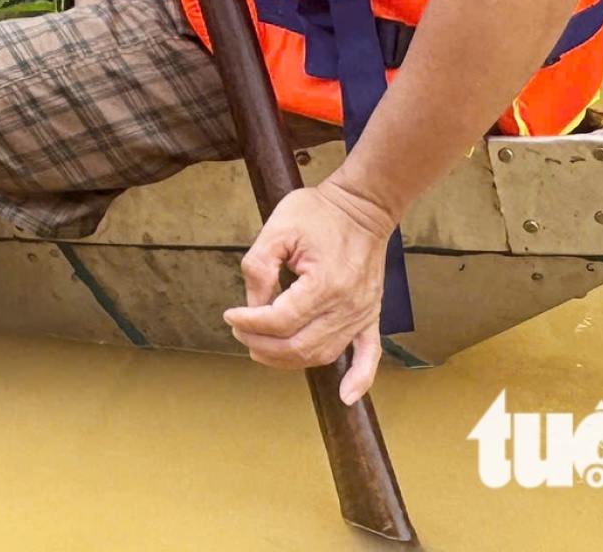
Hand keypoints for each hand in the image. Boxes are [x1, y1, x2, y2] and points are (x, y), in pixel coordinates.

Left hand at [222, 179, 394, 403]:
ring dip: (290, 360)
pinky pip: (370, 354)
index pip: (280, 320)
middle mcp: (347, 306)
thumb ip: (259, 268)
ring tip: (262, 350)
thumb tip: (252, 305)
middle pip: (299, 344)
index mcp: (324, 283)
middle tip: (240, 333)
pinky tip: (346, 396)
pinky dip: (360, 378)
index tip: (230, 315)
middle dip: (262, 344)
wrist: (362, 207)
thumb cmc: (318, 213)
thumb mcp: (276, 229)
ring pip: (323, 354)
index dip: (249, 323)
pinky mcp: (371, 315)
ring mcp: (363, 314)